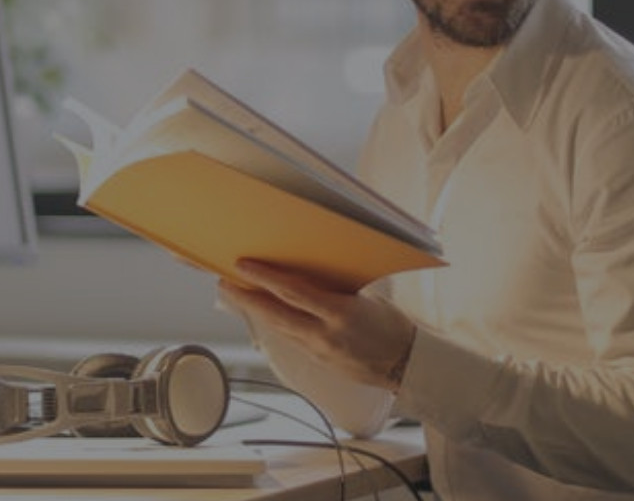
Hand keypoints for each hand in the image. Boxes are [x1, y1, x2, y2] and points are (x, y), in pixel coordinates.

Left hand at [218, 259, 415, 391]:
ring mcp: (320, 352)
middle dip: (246, 298)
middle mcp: (325, 335)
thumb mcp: (366, 299)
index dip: (264, 277)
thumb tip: (306, 274)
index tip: (243, 266)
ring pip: (278, 328)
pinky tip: (264, 314)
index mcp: (341, 313)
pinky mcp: (319, 362)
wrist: (409, 366)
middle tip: (224, 283)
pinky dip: (274, 324)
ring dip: (255, 311)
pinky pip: (290, 339)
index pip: (293, 292)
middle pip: (275, 314)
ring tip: (236, 294)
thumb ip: (335, 290)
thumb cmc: (394, 327)